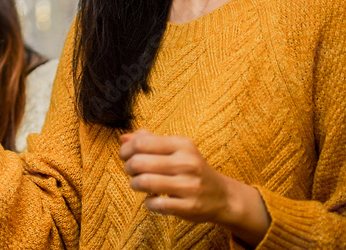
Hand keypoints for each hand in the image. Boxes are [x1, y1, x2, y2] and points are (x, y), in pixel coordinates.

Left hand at [119, 130, 268, 243]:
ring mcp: (189, 186)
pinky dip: (148, 202)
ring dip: (135, 184)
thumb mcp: (176, 149)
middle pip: (139, 162)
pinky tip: (152, 199)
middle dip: (128, 167)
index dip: (126, 150)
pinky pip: (156, 204)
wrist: (222, 196)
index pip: (142, 142)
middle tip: (131, 171)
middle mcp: (187, 163)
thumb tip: (123, 138)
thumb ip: (149, 140)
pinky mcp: (189, 207)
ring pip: (145, 182)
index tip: (125, 155)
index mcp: (182, 144)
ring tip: (138, 184)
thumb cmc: (191, 168)